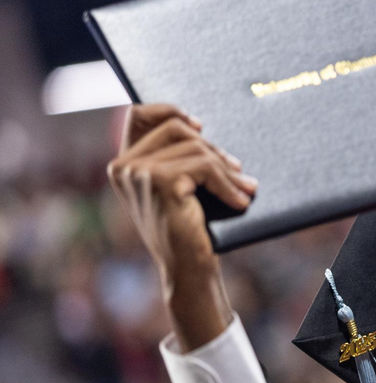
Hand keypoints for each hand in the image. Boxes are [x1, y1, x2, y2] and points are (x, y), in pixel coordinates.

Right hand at [107, 104, 256, 349]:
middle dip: (213, 148)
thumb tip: (200, 126)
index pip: (139, 115)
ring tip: (246, 187)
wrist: (187, 271)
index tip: (201, 126)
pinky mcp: (160, 182)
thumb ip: (179, 159)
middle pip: (177, 129)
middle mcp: (123, 166)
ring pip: (196, 149)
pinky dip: (228, 183)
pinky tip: (241, 201)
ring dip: (227, 169)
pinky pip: (205, 167)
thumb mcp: (181, 189)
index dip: (170, 111)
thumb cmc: (189, 231)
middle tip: (238, 171)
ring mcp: (138, 173)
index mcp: (123, 164)